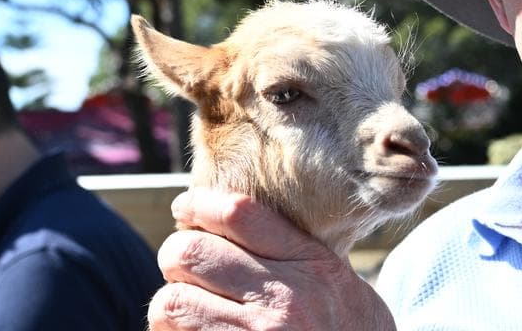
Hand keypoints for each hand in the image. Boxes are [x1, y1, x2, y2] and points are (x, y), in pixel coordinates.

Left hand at [147, 187, 396, 330]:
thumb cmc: (350, 330)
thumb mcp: (338, 280)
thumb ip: (294, 250)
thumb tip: (233, 218)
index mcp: (311, 266)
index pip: (238, 214)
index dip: (198, 203)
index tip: (185, 207)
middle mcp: (283, 300)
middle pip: (191, 252)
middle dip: (176, 255)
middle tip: (183, 265)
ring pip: (173, 301)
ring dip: (171, 303)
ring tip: (185, 307)